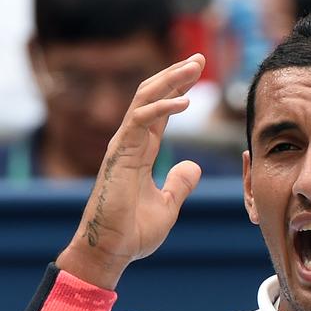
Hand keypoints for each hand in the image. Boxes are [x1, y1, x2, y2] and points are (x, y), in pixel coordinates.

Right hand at [56, 54, 205, 289]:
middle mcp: (131, 142)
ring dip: (170, 81)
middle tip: (199, 59)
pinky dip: (162, 108)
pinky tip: (185, 101)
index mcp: (142, 150)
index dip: (177, 89)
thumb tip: (193, 166)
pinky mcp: (120, 155)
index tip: (197, 74)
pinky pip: (140, 121)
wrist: (111, 252)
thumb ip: (180, 183)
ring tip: (194, 67)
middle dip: (176, 75)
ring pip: (145, 100)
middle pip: (153, 96)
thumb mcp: (168, 204)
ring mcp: (123, 146)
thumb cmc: (133, 232)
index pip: (160, 110)